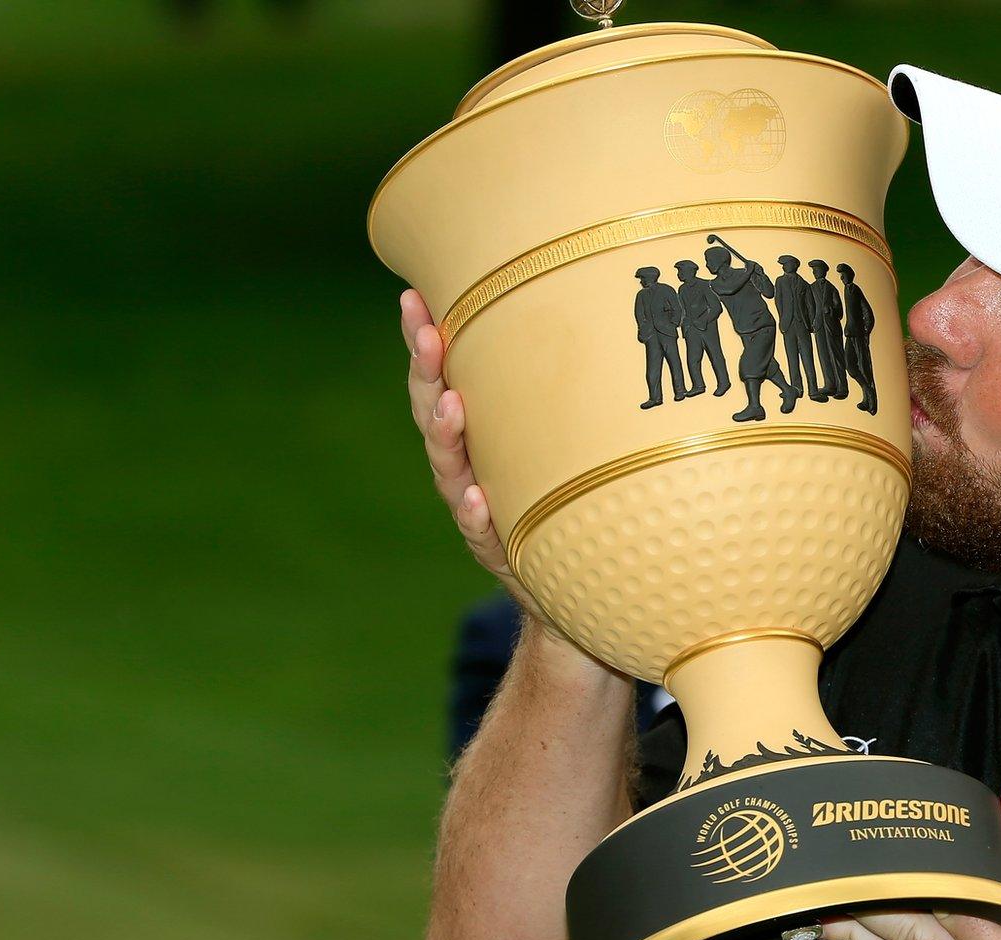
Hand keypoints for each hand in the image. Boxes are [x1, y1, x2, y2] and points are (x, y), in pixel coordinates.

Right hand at [400, 289, 553, 629]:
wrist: (562, 582)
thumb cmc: (556, 496)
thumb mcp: (549, 442)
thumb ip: (548, 397)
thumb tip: (587, 318)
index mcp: (471, 431)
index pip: (440, 377)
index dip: (423, 339)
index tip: (413, 296)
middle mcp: (462, 462)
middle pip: (433, 411)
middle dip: (427, 372)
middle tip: (426, 335)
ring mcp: (472, 503)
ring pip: (448, 465)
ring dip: (446, 434)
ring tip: (451, 404)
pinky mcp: (492, 545)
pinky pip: (478, 527)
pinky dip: (474, 510)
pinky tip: (475, 495)